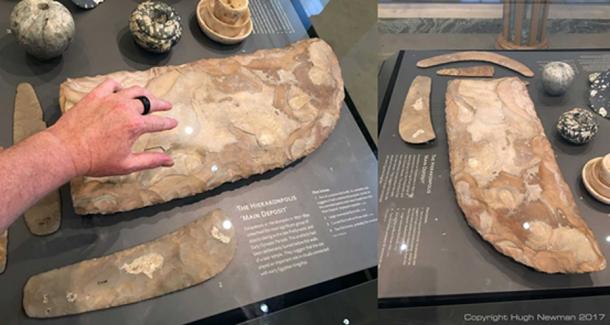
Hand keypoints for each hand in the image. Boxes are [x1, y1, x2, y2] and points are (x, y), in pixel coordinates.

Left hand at [47, 79, 177, 176]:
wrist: (66, 150)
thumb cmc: (95, 160)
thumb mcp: (127, 165)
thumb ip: (151, 160)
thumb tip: (169, 161)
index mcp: (135, 125)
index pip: (159, 122)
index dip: (168, 123)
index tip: (173, 122)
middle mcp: (125, 108)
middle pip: (149, 102)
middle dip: (160, 104)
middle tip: (166, 105)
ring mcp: (110, 99)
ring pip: (134, 90)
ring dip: (144, 93)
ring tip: (149, 96)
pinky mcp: (95, 96)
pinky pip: (111, 84)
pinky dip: (119, 86)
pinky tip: (120, 91)